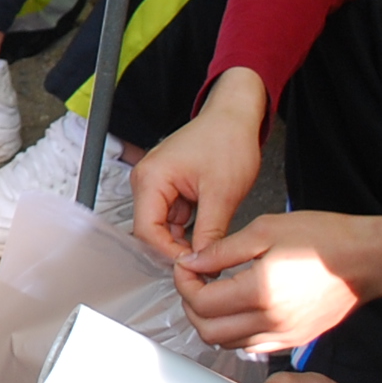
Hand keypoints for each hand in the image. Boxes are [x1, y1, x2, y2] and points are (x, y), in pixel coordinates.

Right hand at [133, 70, 269, 257]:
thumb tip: (202, 263)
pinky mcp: (168, 188)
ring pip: (162, 228)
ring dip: (183, 241)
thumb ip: (210, 233)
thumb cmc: (227, 140)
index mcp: (151, 179)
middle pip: (150, 231)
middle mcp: (146, 181)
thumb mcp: (223, 193)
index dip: (168, 254)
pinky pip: (172, 219)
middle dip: (175, 250)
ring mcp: (156, 185)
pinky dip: (188, 230)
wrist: (235, 116)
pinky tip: (206, 235)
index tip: (194, 267)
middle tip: (203, 265)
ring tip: (209, 250)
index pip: (146, 231)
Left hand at [170, 210, 377, 353]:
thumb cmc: (324, 238)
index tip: (186, 266)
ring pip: (228, 344)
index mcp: (260, 292)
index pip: (202, 301)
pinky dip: (235, 333)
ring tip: (214, 292)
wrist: (369, 258)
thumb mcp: (266, 229)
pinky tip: (238, 308)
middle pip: (208, 331)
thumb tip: (192, 262)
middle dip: (191, 305)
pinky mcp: (296, 340)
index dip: (184, 283)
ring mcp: (285, 335)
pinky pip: (252, 347)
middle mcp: (271, 321)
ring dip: (211, 322)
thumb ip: (222, 250)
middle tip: (195, 281)